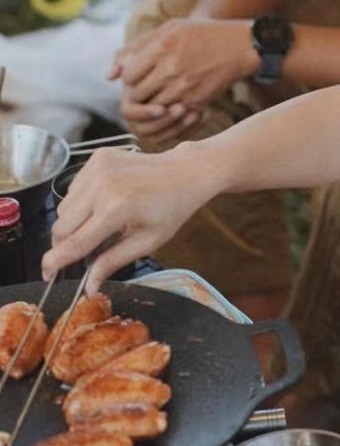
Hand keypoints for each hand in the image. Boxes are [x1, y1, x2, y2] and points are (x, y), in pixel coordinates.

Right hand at [41, 144, 217, 292]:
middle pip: (61, 226)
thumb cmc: (171, 209)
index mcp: (117, 209)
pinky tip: (105, 202)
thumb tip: (89, 287)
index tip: (47, 274)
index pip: (75, 242)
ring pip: (64, 208)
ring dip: (74, 222)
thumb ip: (113, 262)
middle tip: (80, 253)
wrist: (184, 173)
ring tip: (102, 224)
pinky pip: (74, 189)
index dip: (57, 261)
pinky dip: (82, 202)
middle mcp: (102, 185)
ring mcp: (96, 168)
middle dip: (65, 244)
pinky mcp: (95, 158)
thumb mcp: (147, 242)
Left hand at [111, 18, 257, 143]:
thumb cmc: (201, 34)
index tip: (142, 76)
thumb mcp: (167, 29)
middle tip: (151, 88)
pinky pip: (174, 114)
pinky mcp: (198, 101)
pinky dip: (173, 110)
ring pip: (155, 107)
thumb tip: (110, 76)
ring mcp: (185, 87)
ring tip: (165, 93)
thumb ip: (134, 48)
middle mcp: (171, 68)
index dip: (132, 79)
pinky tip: (180, 98)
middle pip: (139, 94)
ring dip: (156, 104)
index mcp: (161, 47)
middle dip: (141, 94)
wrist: (240, 47)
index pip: (130, 76)